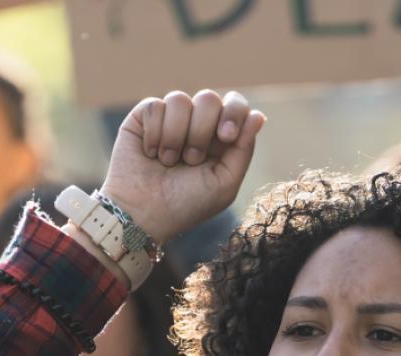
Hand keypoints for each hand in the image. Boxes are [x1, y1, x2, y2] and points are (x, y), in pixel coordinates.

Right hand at [99, 89, 264, 245]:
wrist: (143, 212)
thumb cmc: (186, 204)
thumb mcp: (224, 183)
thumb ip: (243, 149)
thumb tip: (257, 115)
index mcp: (221, 139)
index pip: (236, 105)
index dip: (234, 113)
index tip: (226, 136)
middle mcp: (197, 124)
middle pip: (209, 99)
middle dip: (201, 131)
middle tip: (192, 160)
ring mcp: (171, 118)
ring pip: (180, 99)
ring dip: (176, 137)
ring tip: (168, 161)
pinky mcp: (144, 117)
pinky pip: (155, 106)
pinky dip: (154, 134)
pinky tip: (150, 153)